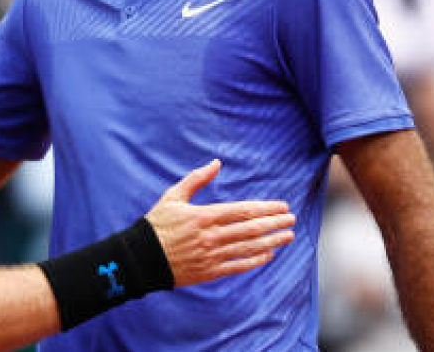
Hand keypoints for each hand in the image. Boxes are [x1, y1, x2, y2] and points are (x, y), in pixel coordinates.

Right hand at [146, 160, 294, 286]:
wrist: (142, 258)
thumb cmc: (157, 224)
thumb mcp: (173, 196)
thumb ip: (196, 179)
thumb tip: (216, 162)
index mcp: (204, 215)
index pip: (243, 210)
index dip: (266, 208)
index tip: (282, 206)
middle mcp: (211, 236)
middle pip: (251, 228)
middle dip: (275, 223)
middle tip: (292, 219)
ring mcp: (212, 255)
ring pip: (249, 247)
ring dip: (272, 241)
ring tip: (288, 236)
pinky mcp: (209, 271)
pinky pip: (238, 266)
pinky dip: (256, 260)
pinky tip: (269, 255)